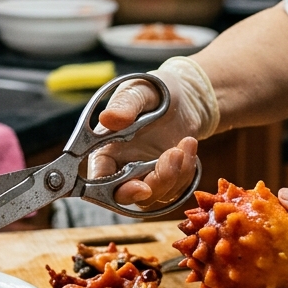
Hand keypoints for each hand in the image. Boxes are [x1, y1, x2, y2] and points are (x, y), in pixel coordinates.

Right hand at [87, 72, 199, 206]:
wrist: (185, 98)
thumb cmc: (156, 91)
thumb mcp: (141, 91)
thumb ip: (125, 105)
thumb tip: (108, 118)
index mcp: (104, 150)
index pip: (99, 181)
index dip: (116, 189)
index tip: (141, 187)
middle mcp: (119, 169)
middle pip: (128, 196)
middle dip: (155, 183)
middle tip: (173, 155)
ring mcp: (142, 177)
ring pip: (154, 196)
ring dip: (175, 174)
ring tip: (185, 143)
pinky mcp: (164, 181)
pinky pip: (174, 190)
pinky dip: (185, 172)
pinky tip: (189, 147)